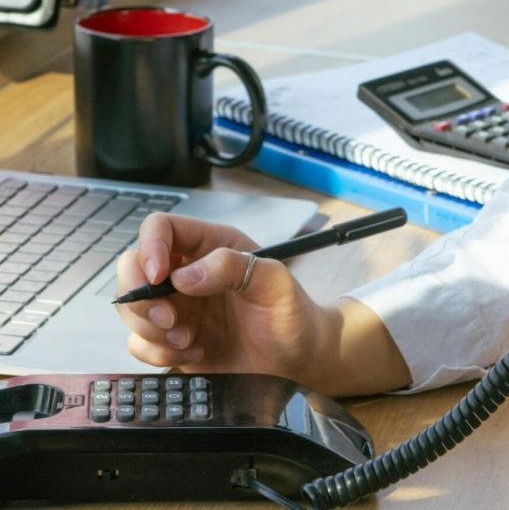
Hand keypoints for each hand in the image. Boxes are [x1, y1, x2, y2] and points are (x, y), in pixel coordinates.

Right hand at [115, 213, 337, 389]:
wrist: (297, 360)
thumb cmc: (291, 313)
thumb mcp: (274, 281)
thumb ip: (234, 266)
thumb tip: (183, 276)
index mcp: (211, 245)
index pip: (161, 227)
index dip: (150, 246)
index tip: (158, 277)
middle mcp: (187, 272)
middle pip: (133, 267)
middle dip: (141, 296)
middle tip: (171, 319)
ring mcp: (177, 307)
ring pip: (130, 307)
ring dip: (150, 328)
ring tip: (188, 340)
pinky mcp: (171, 341)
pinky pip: (139, 343)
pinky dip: (157, 353)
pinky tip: (193, 354)